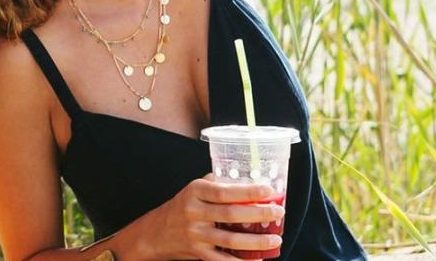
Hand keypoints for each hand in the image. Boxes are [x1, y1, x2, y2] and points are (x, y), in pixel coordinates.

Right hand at [112, 176, 283, 259]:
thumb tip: (250, 181)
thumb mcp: (194, 189)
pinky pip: (222, 260)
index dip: (248, 191)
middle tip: (278, 212)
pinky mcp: (198, 252)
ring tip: (274, 239)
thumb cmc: (182, 207)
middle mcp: (194, 213)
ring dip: (256, 241)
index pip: (224, 191)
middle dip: (258, 214)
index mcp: (195, 192)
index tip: (268, 190)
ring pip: (230, 239)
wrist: (157, 232)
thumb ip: (218, 184)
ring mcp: (195, 234)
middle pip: (231, 214)